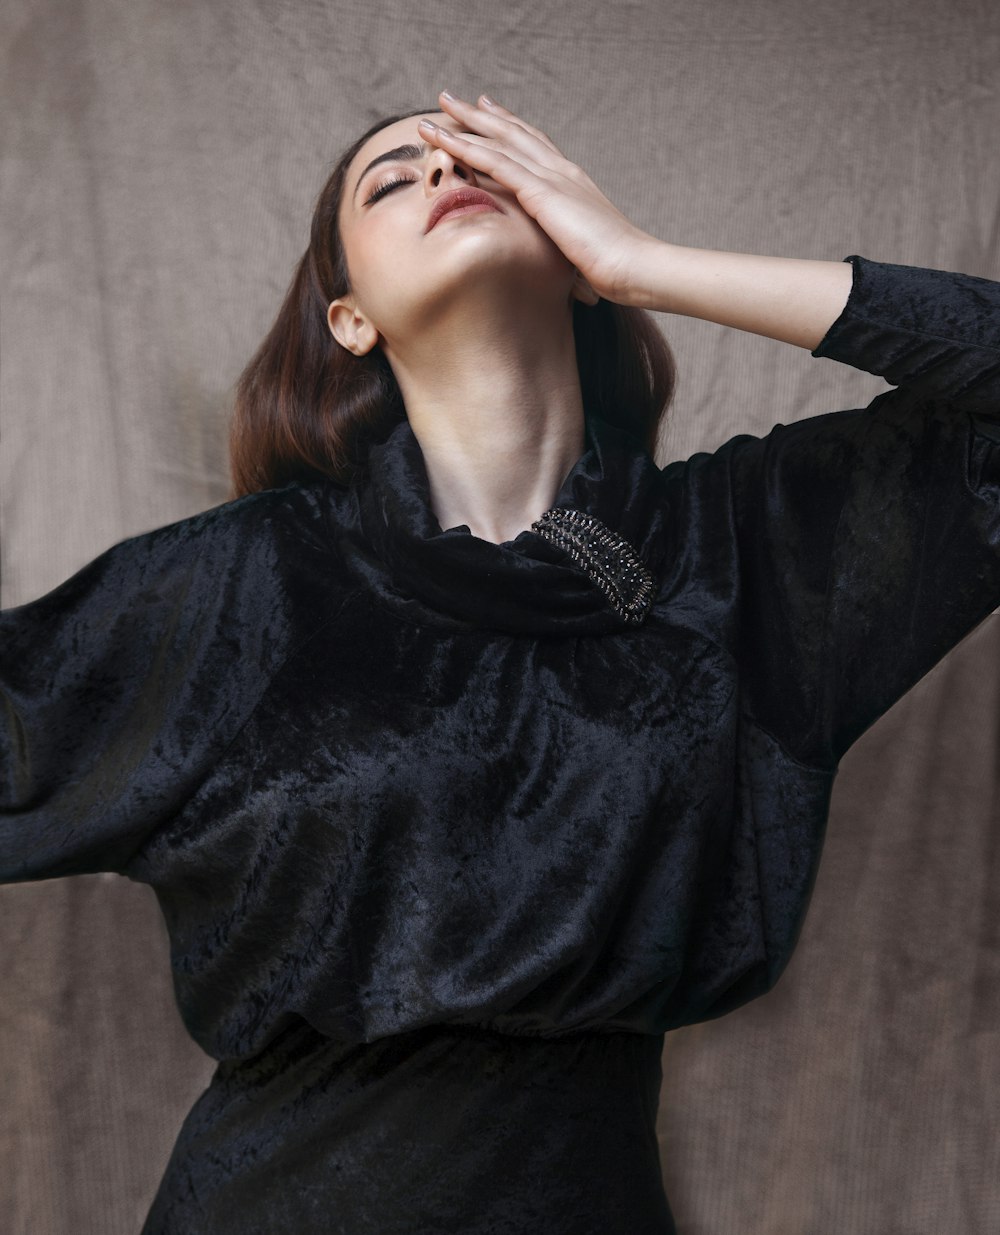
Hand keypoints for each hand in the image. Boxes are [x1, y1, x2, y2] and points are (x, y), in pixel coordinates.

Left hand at [419, 91, 655, 305]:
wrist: (634, 267)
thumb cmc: (614, 268)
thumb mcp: (583, 248)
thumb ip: (565, 240)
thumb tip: (557, 254)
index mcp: (572, 182)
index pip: (535, 145)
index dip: (509, 126)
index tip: (487, 109)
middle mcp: (562, 171)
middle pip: (514, 132)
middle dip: (481, 114)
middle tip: (452, 98)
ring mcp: (553, 178)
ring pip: (500, 141)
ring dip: (465, 124)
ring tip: (438, 108)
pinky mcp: (542, 193)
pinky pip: (497, 163)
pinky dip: (469, 149)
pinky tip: (446, 140)